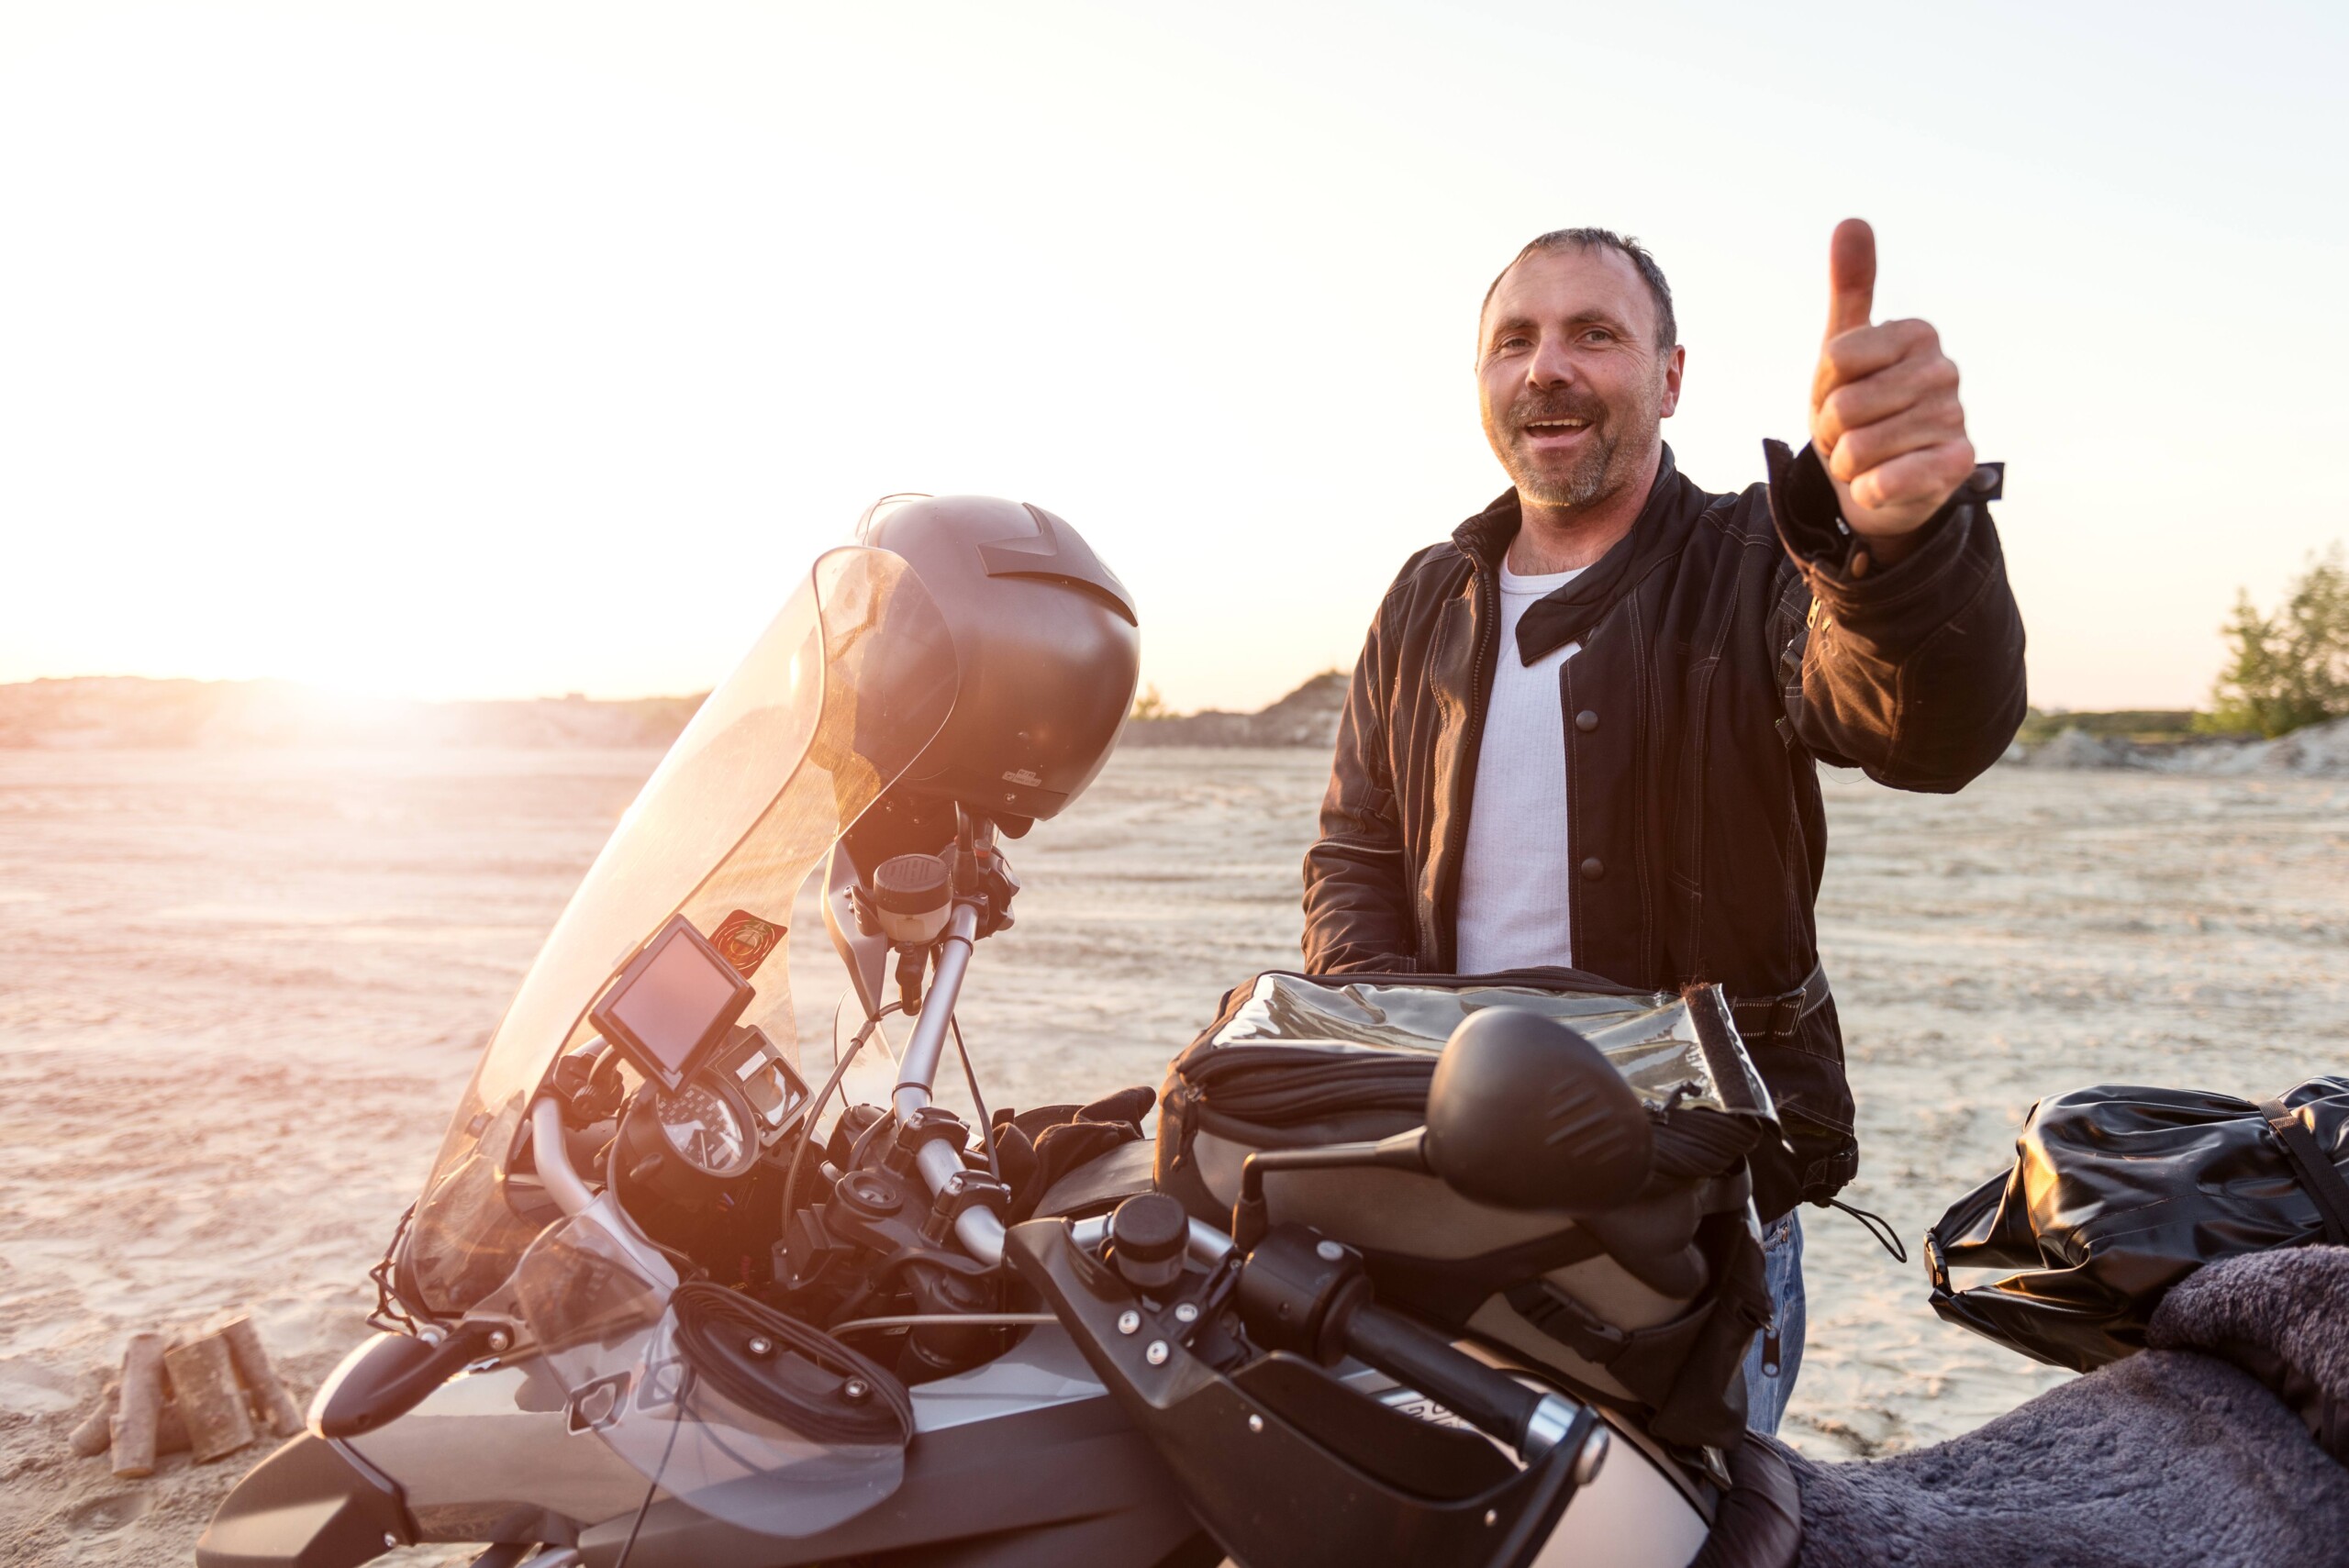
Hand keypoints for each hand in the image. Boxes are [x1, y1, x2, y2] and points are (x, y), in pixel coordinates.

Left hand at [1810, 218, 1973, 546]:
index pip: (1835, 358)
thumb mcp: (1844, 351)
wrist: (1882, 481)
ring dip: (1848, 463)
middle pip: (1844, 407)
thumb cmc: (1860, 410)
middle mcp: (1944, 371)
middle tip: (1853, 432)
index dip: (1824, 387)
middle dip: (1832, 431)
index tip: (1842, 393)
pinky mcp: (1957, 466)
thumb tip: (1852, 221)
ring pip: (1857, 449)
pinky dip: (1869, 490)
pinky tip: (1884, 484)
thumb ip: (1851, 289)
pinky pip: (1885, 482)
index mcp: (1917, 334)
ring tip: (1869, 457)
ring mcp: (1955, 418)